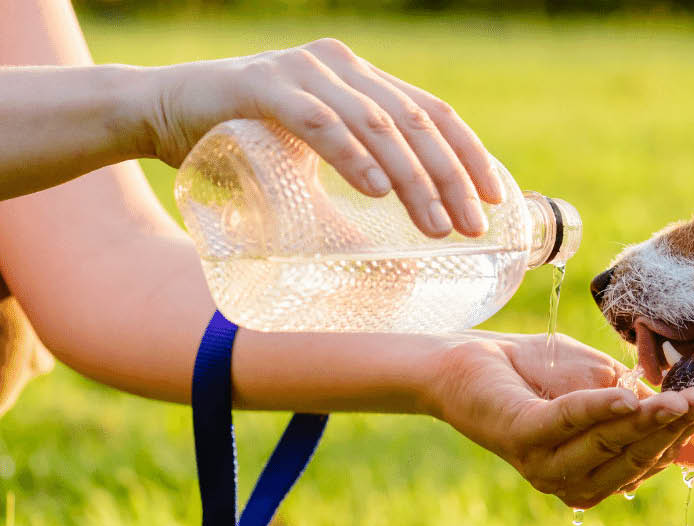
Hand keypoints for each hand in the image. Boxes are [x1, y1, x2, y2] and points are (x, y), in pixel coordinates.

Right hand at [137, 38, 501, 237]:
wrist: (156, 113)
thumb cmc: (242, 145)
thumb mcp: (314, 162)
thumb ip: (357, 178)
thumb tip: (404, 248)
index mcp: (362, 80)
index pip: (432, 112)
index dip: (469, 155)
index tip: (494, 200)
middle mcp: (341, 67)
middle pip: (414, 122)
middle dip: (450, 179)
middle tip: (470, 227)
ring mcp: (302, 71)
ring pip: (376, 124)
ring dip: (412, 179)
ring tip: (435, 225)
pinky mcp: (261, 86)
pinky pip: (318, 121)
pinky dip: (351, 156)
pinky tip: (377, 190)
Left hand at [430, 332, 693, 507]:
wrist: (470, 357)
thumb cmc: (539, 372)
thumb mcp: (607, 391)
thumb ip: (648, 416)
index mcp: (594, 475)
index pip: (651, 457)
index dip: (685, 429)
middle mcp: (570, 481)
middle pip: (636, 455)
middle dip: (676, 425)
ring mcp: (544, 463)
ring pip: (608, 444)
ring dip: (647, 420)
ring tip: (680, 399)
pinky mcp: (521, 435)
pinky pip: (568, 423)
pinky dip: (599, 409)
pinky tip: (628, 397)